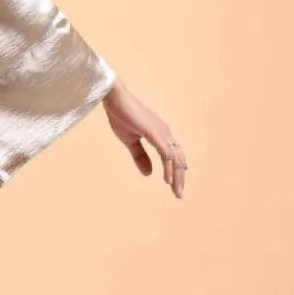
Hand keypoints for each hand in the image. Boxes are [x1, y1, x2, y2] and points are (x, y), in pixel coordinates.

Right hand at [102, 80, 187, 198]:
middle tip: (179, 194)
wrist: (115, 100)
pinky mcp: (156, 133)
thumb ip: (140, 157)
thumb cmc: (121, 116)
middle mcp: (165, 133)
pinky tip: (168, 180)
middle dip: (180, 177)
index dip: (175, 171)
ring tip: (177, 191)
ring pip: (175, 159)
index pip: (173, 156)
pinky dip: (169, 168)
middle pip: (179, 159)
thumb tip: (149, 174)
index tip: (173, 187)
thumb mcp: (130, 141)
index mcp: (160, 134)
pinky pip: (166, 155)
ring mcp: (162, 133)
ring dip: (177, 176)